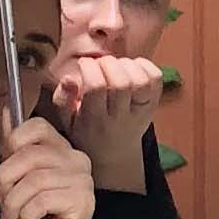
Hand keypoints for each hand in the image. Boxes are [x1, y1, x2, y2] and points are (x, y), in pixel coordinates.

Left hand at [0, 112, 94, 218]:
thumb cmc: (31, 217)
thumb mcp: (15, 178)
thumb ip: (12, 146)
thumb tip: (4, 108)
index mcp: (62, 149)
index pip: (36, 126)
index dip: (12, 143)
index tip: (3, 169)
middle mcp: (77, 160)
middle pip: (30, 154)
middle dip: (4, 179)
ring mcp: (83, 181)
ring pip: (33, 179)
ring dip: (12, 202)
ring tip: (10, 216)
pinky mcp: (83, 203)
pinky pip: (42, 199)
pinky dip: (27, 214)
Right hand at [50, 48, 163, 187]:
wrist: (114, 155)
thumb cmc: (85, 132)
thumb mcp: (66, 121)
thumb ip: (62, 99)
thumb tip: (69, 78)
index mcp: (95, 120)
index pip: (95, 88)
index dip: (89, 68)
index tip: (84, 64)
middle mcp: (120, 117)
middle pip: (121, 83)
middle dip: (108, 64)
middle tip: (99, 64)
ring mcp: (140, 112)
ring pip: (141, 81)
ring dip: (127, 65)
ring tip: (115, 66)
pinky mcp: (153, 106)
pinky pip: (156, 80)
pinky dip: (145, 66)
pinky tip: (131, 67)